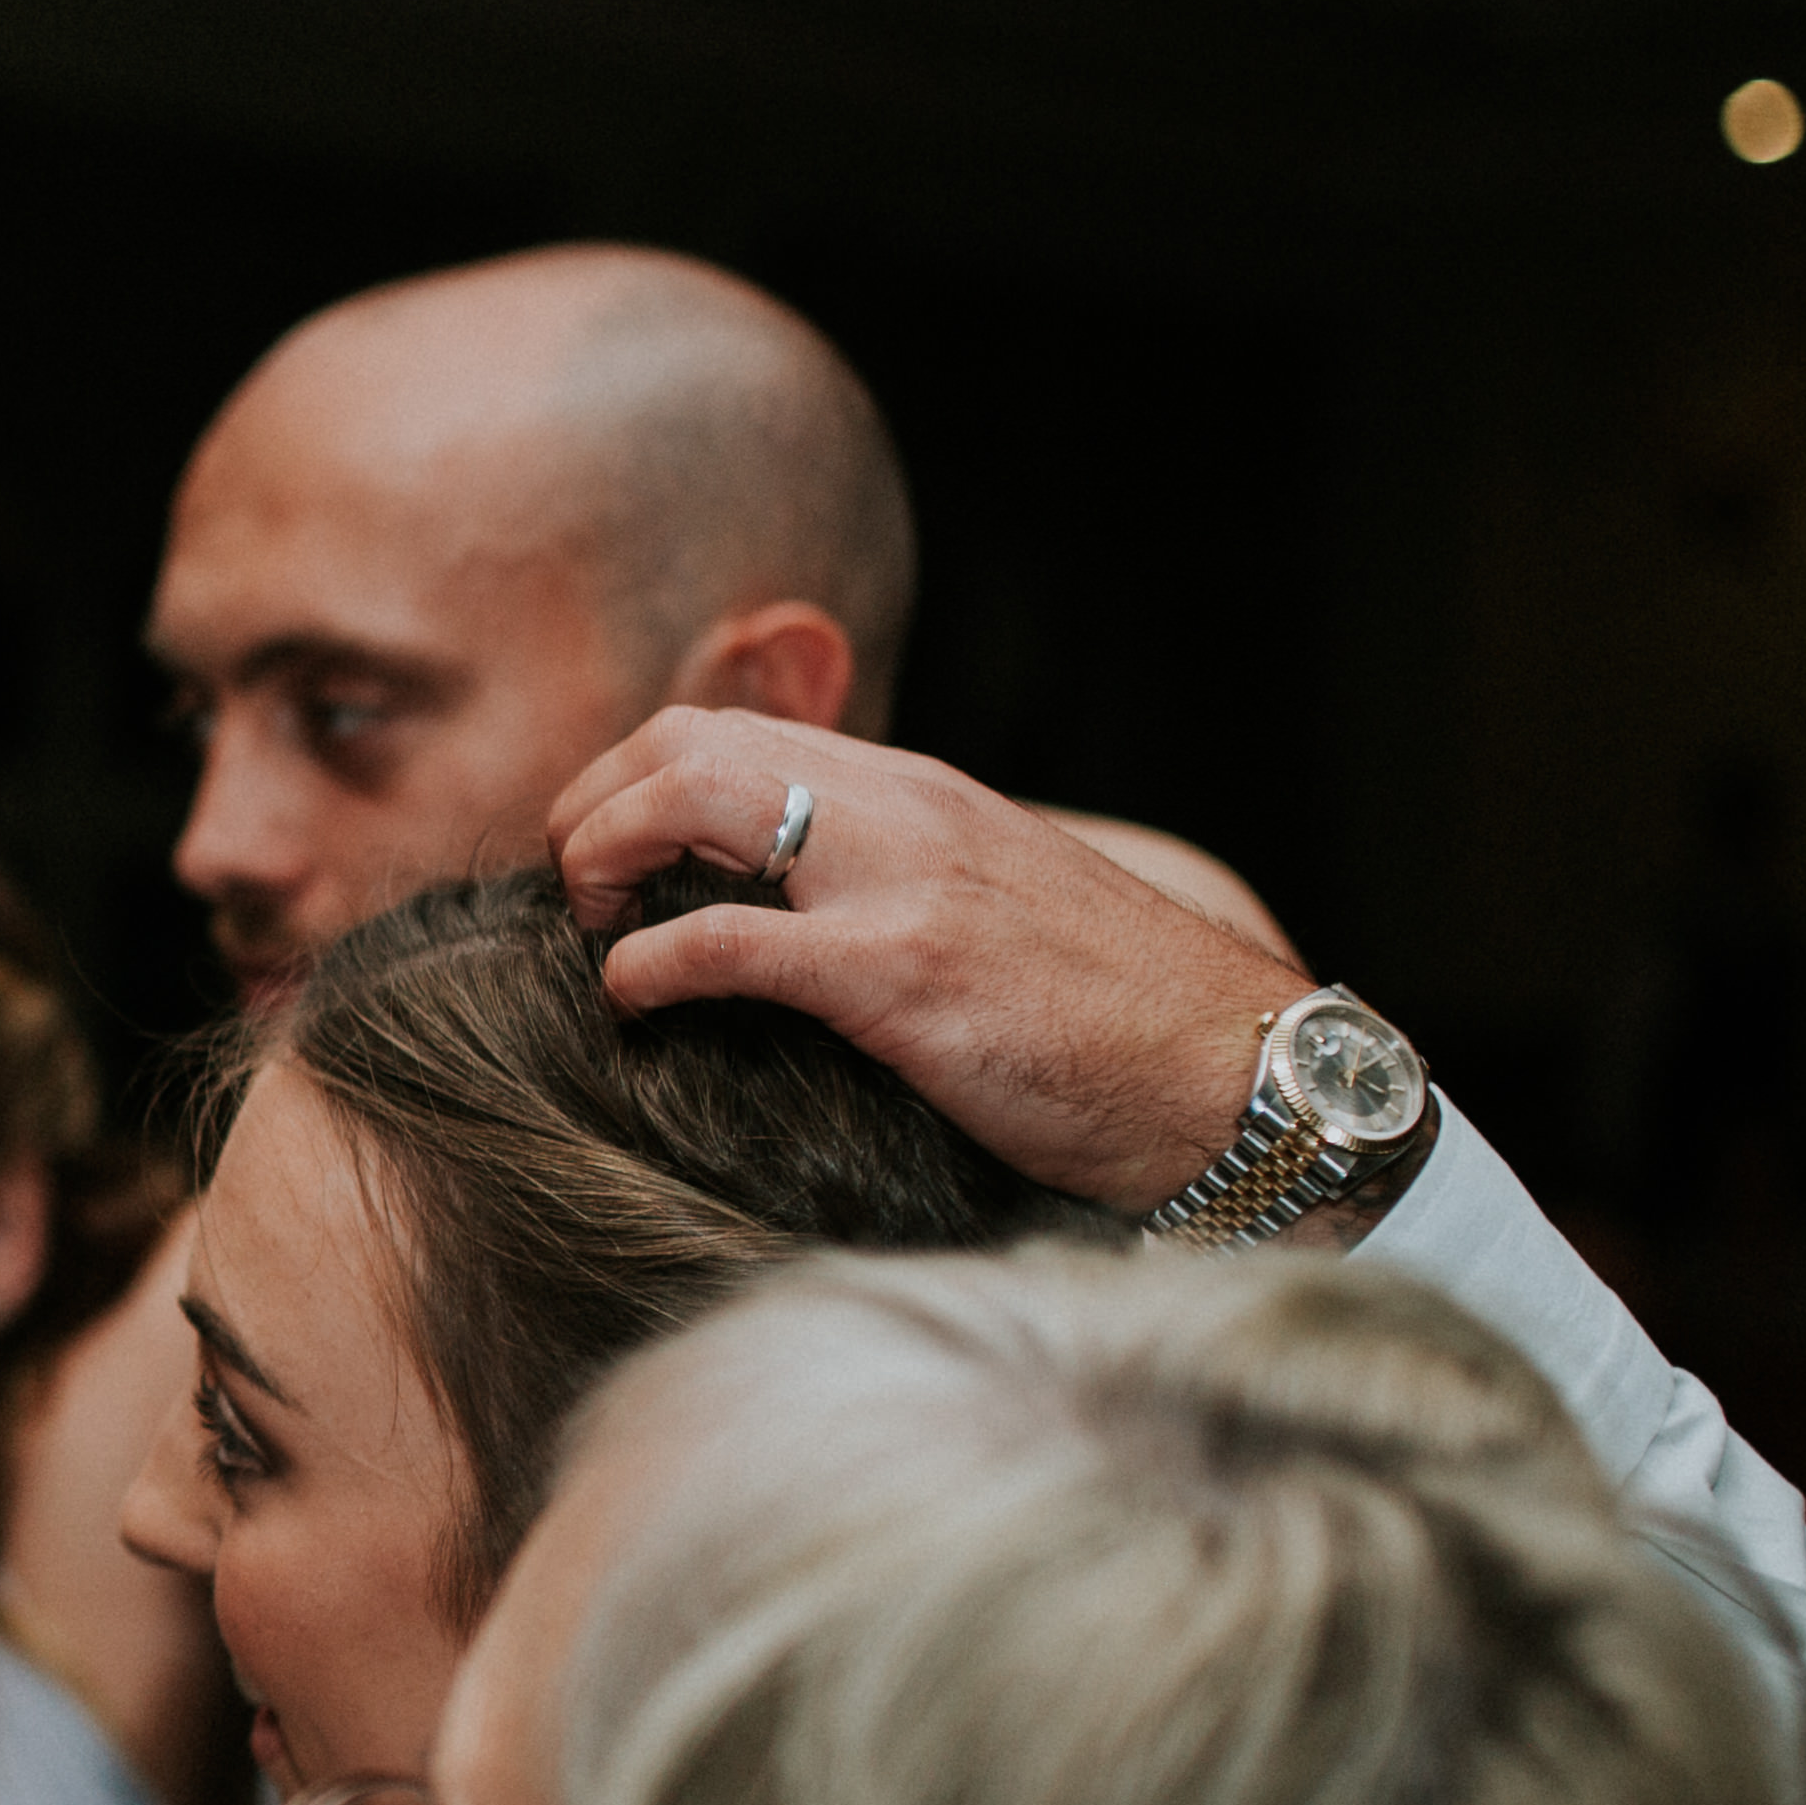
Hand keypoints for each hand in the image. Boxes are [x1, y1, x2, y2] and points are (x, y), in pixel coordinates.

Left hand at [547, 710, 1304, 1220]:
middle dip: (592, 811)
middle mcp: (901, 812)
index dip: (628, 786)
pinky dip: (646, 968)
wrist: (1229, 1070)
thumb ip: (888, 884)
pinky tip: (631, 1004)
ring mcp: (899, 884)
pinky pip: (726, 941)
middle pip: (683, 744)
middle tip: (576, 898)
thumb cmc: (1109, 1017)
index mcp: (917, 793)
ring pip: (689, 803)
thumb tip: (780, 915)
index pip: (727, 734)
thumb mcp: (987, 908)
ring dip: (604, 862)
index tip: (604, 866)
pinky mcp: (900, 974)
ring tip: (593, 935)